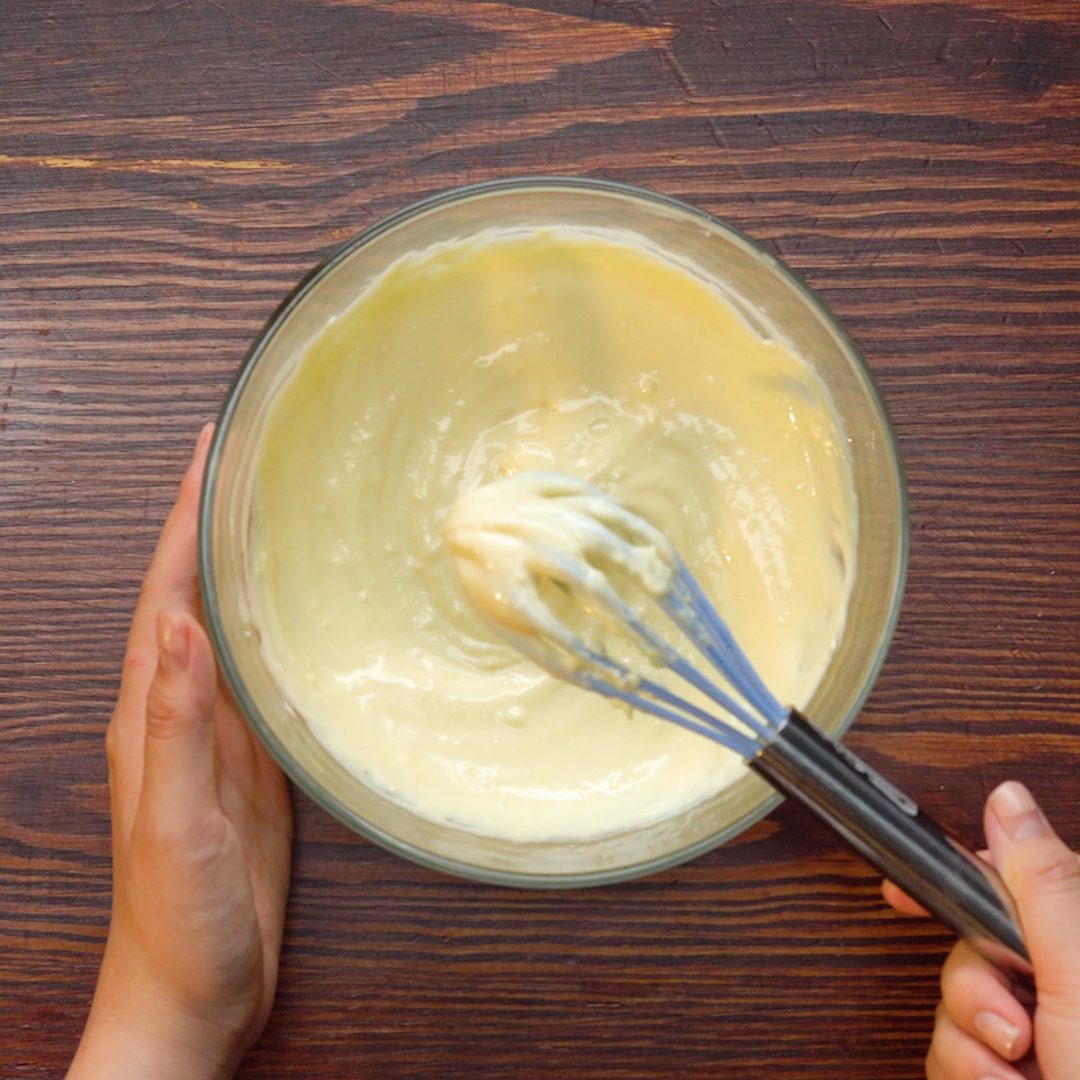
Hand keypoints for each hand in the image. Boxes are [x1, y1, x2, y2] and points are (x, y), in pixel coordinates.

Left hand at [69, 424, 293, 1079]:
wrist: (193, 997)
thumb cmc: (175, 919)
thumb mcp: (176, 820)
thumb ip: (177, 725)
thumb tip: (181, 622)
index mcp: (150, 716)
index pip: (164, 595)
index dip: (180, 523)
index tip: (206, 456)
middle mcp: (179, 714)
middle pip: (191, 596)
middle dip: (209, 525)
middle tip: (245, 463)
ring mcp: (217, 738)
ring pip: (227, 628)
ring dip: (240, 568)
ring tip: (274, 516)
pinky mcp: (252, 764)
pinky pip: (259, 675)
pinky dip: (272, 628)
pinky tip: (299, 616)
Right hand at [884, 782, 1079, 1079]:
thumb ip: (1044, 887)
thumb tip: (1009, 801)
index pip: (1007, 884)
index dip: (948, 879)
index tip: (901, 890)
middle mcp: (1064, 987)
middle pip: (968, 946)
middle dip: (972, 990)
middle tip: (1012, 1027)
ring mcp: (1038, 1038)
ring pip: (953, 1007)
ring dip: (972, 1049)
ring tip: (1018, 1078)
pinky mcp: (1007, 1076)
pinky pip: (950, 1058)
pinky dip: (968, 1078)